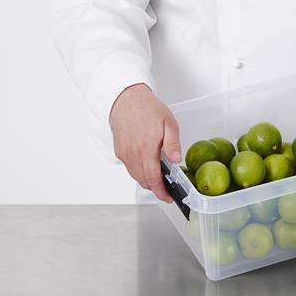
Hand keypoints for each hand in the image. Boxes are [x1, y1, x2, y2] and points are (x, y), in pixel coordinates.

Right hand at [110, 83, 180, 202]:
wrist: (126, 98)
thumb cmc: (148, 109)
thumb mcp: (169, 123)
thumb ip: (173, 143)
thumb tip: (176, 160)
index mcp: (146, 149)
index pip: (153, 179)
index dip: (161, 192)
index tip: (168, 197)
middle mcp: (133, 154)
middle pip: (144, 181)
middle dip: (156, 188)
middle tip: (167, 189)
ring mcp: (124, 154)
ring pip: (136, 176)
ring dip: (147, 180)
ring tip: (159, 178)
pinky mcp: (119, 151)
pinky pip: (130, 168)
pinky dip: (139, 172)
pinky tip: (148, 165)